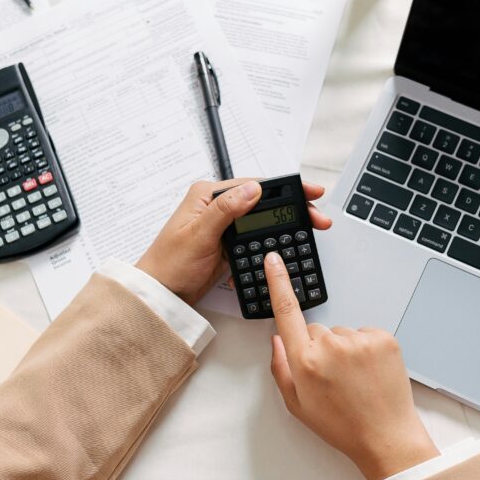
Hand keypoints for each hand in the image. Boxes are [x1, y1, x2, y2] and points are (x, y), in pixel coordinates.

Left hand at [136, 179, 331, 305]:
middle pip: (263, 200)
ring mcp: (223, 224)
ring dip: (286, 223)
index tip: (309, 192)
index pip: (254, 185)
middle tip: (318, 216)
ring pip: (263, 218)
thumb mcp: (199, 235)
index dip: (285, 189)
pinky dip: (273, 239)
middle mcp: (216, 205)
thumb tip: (252, 189)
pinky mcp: (228, 243)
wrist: (162, 295)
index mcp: (207, 195)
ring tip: (311, 228)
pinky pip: (257, 236)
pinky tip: (288, 243)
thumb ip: (225, 210)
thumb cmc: (170, 264)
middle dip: (293, 206)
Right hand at [265, 252, 439, 479]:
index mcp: (305, 361)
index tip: (273, 259)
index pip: (286, 311)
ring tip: (355, 379)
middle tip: (333, 377)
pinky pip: (365, 333)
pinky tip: (369, 373)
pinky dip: (366, 349)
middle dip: (320, 347)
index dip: (278, 281)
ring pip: (342, 333)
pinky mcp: (383, 338)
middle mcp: (330, 346)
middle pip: (316, 329)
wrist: (386, 437)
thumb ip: (281, 368)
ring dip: (345, 350)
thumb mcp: (297, 405)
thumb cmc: (341, 425)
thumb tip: (277, 339)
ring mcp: (359, 340)